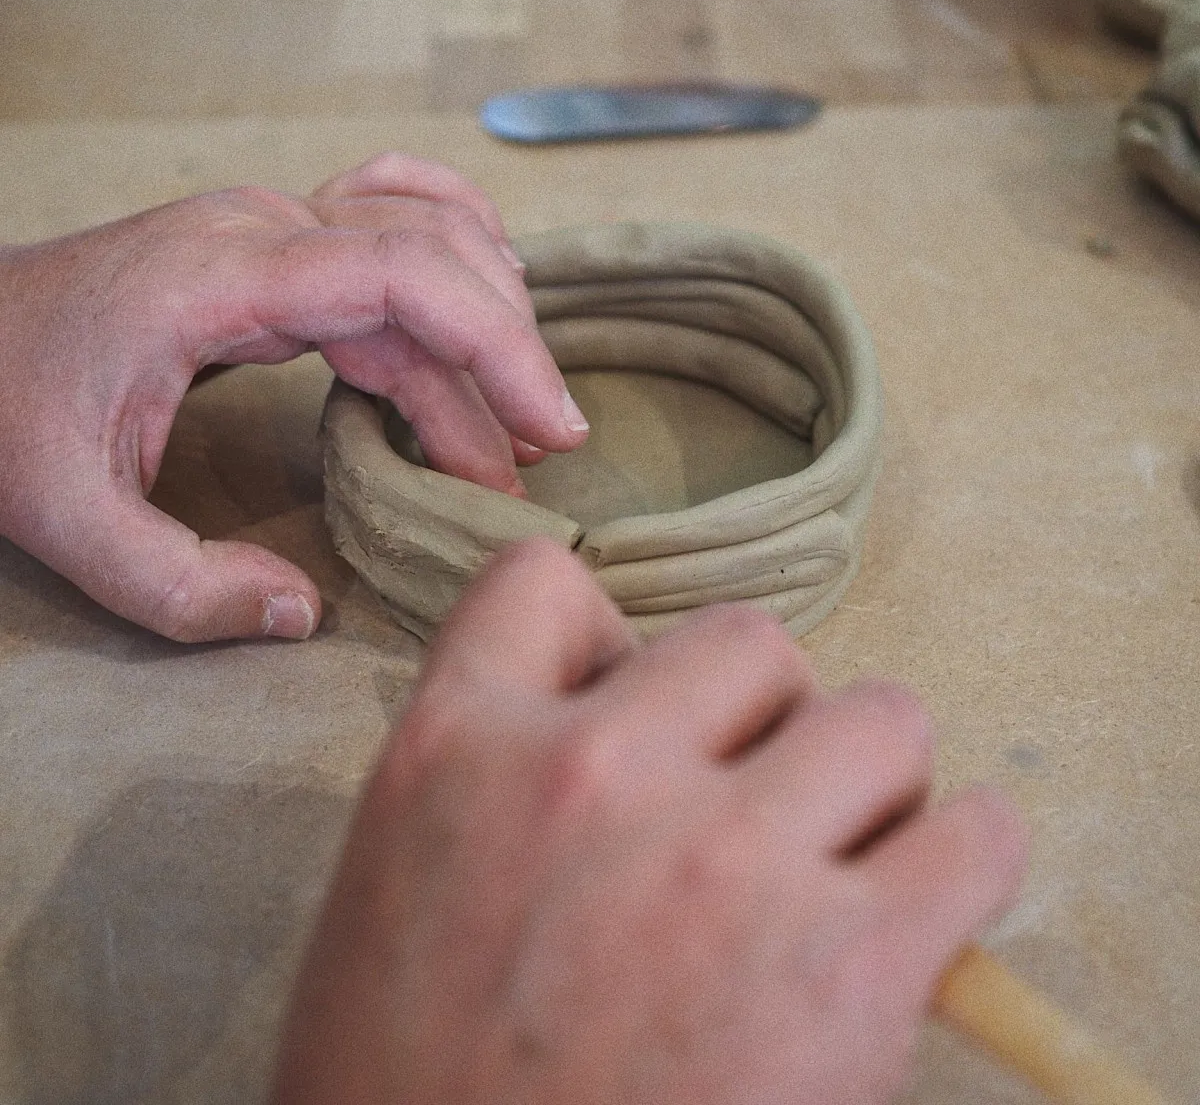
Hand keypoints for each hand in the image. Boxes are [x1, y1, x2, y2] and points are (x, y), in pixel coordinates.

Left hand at [0, 155, 587, 641]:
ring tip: (516, 416)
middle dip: (505, 359)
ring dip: (487, 320)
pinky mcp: (271, 247)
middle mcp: (260, 232)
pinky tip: (488, 285)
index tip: (547, 432)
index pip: (403, 278)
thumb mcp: (64, 520)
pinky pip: (389, 217)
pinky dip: (453, 246)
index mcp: (222, 279)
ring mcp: (268, 228)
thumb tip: (300, 612)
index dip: (496, 347)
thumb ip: (179, 586)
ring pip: (423, 240)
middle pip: (433, 261)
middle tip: (534, 459)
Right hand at [274, 539, 1025, 1104]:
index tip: (635, 707)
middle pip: (749, 643)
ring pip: (879, 716)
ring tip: (836, 860)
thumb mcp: (402, 879)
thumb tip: (643, 709)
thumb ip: (501, 766)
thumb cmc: (414, 1081)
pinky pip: (976, 835)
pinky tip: (922, 908)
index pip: (540, 582)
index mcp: (457, 748)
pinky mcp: (842, 967)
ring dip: (867, 778)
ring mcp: (718, 860)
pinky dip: (964, 859)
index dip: (603, 636)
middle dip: (759, 716)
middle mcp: (589, 772)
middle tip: (745, 807)